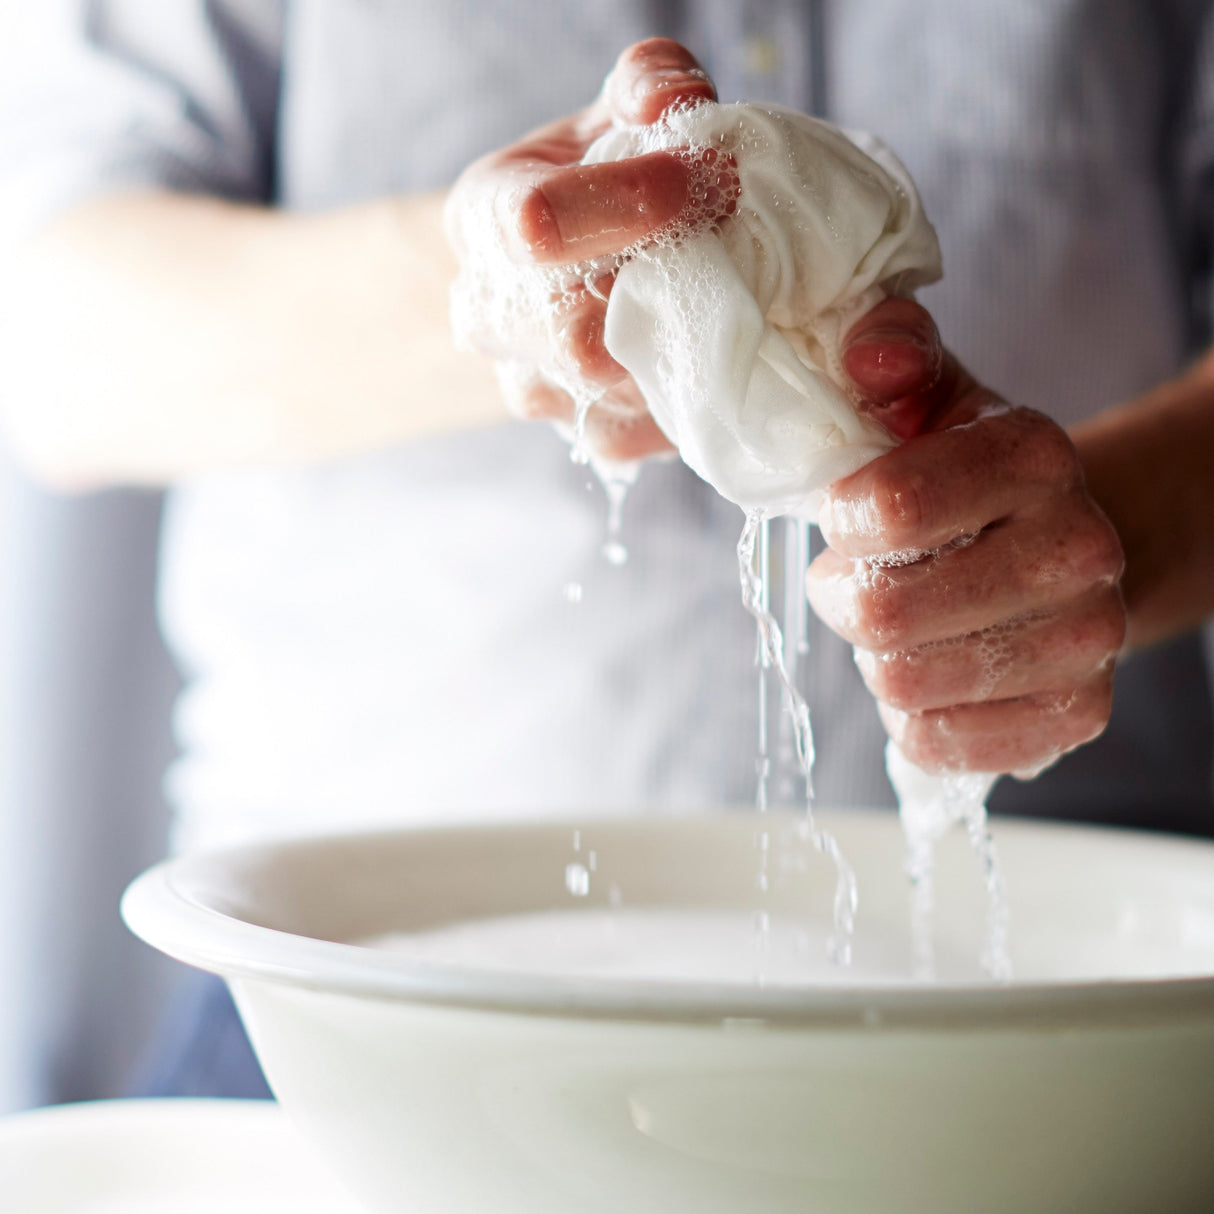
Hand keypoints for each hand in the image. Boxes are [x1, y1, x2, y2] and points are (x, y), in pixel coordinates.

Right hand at [446, 38, 721, 460]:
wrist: (603, 259)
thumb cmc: (617, 175)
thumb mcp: (625, 107)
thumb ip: (650, 83)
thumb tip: (674, 108)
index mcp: (486, 217)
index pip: (534, 228)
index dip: (622, 207)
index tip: (696, 183)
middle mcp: (491, 315)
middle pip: (570, 336)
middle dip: (658, 293)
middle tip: (718, 250)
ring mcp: (533, 385)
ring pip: (607, 394)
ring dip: (673, 348)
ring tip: (708, 298)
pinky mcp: (586, 433)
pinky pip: (635, 433)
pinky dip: (680, 396)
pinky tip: (699, 350)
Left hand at [806, 298, 1126, 776]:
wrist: (1055, 546)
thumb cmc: (960, 475)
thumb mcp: (923, 399)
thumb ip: (886, 354)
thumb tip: (872, 362)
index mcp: (1035, 455)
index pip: (888, 507)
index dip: (841, 521)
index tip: (850, 515)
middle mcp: (1080, 548)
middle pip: (885, 615)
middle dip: (845, 597)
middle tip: (859, 578)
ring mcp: (1090, 639)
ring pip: (904, 685)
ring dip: (877, 658)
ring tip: (903, 622)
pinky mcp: (1078, 712)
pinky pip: (938, 744)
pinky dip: (911, 717)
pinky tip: (932, 673)